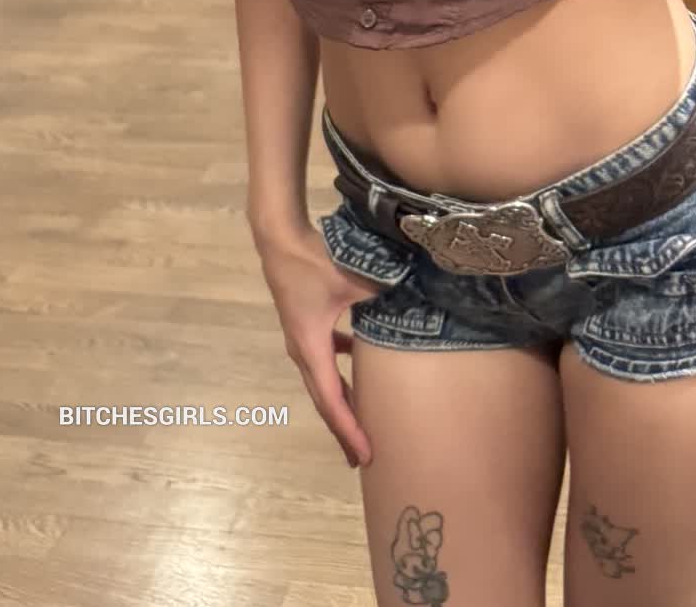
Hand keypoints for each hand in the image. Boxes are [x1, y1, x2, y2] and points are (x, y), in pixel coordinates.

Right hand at [254, 218, 381, 469]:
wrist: (280, 238)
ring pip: (323, 381)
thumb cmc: (313, 262)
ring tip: (361, 420)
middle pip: (325, 399)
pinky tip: (357, 359)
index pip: (333, 400)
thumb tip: (416, 302)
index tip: (366, 454)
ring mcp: (301, 339)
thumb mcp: (352, 280)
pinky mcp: (305, 324)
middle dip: (344, 428)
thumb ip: (382, 296)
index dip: (350, 429)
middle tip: (364, 456)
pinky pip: (324, 359)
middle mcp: (302, 352)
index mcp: (312, 348)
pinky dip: (340, 370)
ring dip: (342, 401)